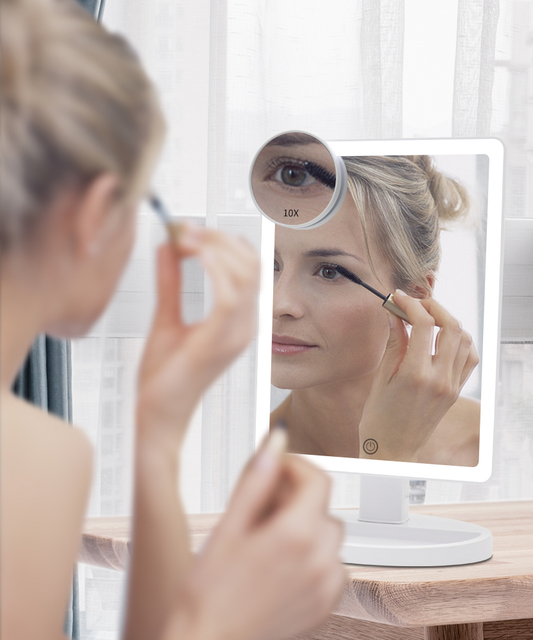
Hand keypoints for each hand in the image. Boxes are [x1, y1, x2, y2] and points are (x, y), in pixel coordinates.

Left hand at [136, 225, 259, 451]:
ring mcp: (236, 334)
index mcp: (237, 321)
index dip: (223, 241)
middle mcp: (244, 325)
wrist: (159, 413)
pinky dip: (215, 269)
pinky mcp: (220, 341)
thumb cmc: (165, 377)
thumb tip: (167, 248)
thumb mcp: (166, 318)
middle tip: (186, 229)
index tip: (189, 229)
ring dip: (216, 248)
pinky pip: (229, 296)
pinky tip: (196, 255)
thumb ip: (170, 282)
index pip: (247, 268)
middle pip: (251, 266)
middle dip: (220, 238)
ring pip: (245, 276)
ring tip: (186, 237)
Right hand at [163, 433, 345, 639]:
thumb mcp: (229, 527)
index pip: (317, 479)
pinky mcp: (326, 603)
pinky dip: (314, 556)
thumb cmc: (210, 594)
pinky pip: (333, 564)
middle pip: (322, 505)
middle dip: (296, 498)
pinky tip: (282, 564)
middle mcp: (319, 558)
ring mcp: (325, 583)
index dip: (296, 467)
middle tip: (262, 509)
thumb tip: (275, 443)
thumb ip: (257, 480)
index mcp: (296, 534)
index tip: (278, 469)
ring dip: (306, 526)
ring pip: (329, 533)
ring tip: (268, 540)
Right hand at [359, 292, 478, 461]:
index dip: (411, 304)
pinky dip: (460, 342)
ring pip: (465, 339)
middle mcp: (440, 379)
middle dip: (434, 307)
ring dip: (448, 322)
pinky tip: (442, 340)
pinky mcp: (456, 391)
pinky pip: (469, 358)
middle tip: (416, 303)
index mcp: (416, 375)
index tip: (398, 298)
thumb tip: (394, 314)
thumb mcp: (380, 378)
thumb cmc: (379, 419)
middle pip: (451, 326)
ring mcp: (452, 386)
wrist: (393, 451)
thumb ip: (393, 343)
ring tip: (428, 319)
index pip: (423, 324)